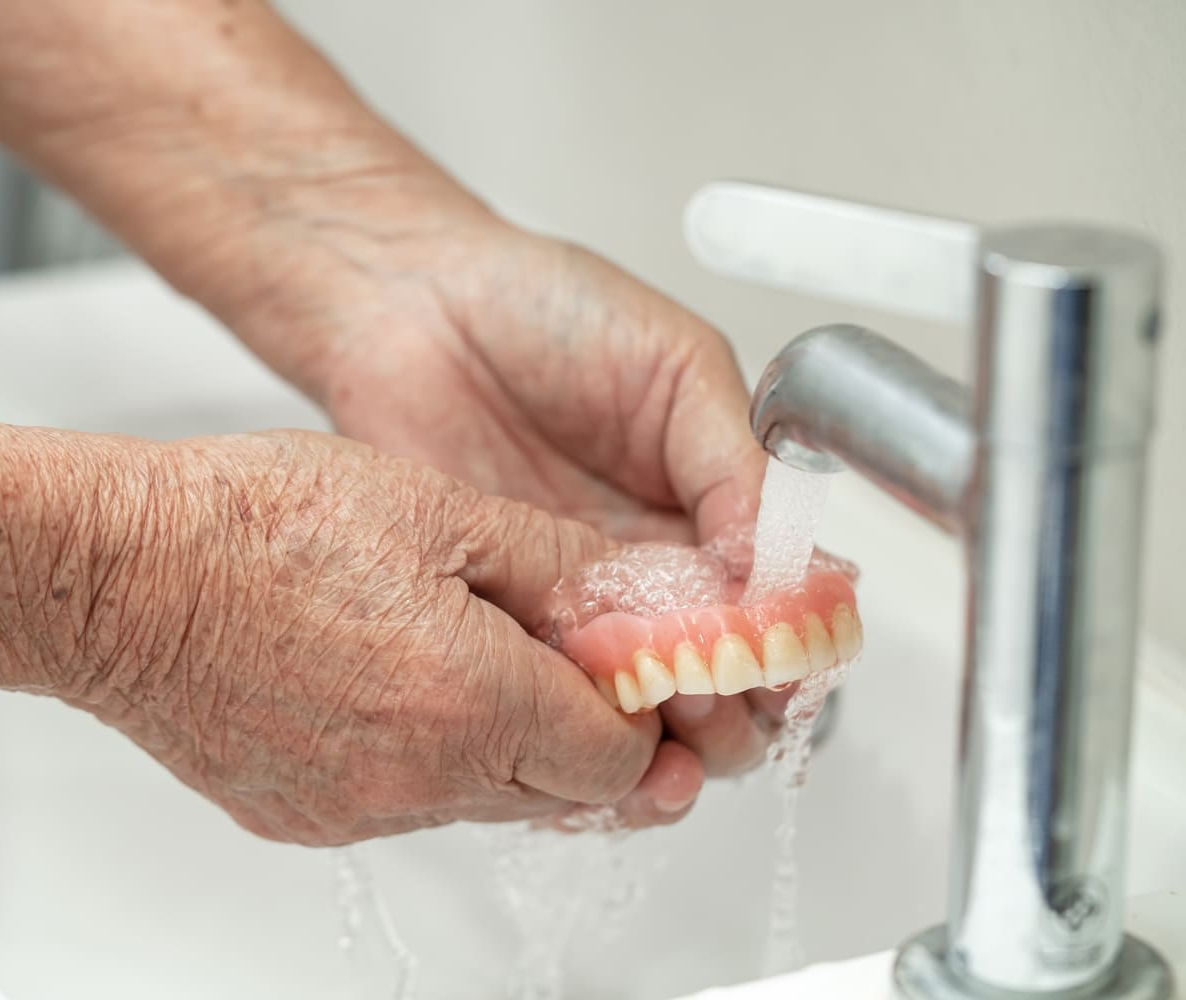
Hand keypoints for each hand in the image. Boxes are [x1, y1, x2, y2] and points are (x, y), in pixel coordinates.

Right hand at [64, 430, 681, 844]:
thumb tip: (622, 602)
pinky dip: (421, 758)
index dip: (636, 713)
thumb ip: (551, 563)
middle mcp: (421, 780)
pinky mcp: (304, 820)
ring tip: (457, 653)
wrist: (116, 576)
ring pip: (482, 803)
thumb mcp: (434, 507)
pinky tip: (384, 681)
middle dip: (580, 736)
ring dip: (500, 745)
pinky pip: (403, 806)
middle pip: (560, 797)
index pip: (618, 761)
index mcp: (473, 701)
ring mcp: (358, 812)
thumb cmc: (254, 525)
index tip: (622, 668)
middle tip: (556, 660)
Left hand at [234, 206, 783, 799]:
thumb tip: (777, 563)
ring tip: (659, 721)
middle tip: (717, 699)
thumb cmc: (542, 310)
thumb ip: (731, 460)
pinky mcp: (506, 617)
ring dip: (665, 730)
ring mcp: (578, 599)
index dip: (790, 644)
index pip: (777, 602)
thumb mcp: (673, 362)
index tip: (782, 660)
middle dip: (737, 704)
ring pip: (643, 701)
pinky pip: (553, 692)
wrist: (412, 308)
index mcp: (710, 504)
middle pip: (722, 673)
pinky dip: (579, 724)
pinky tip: (587, 725)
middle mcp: (651, 564)